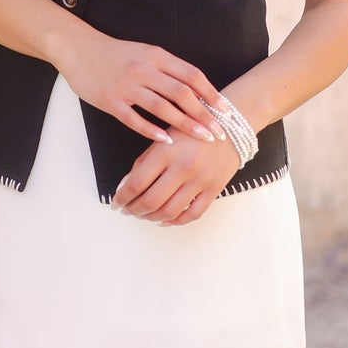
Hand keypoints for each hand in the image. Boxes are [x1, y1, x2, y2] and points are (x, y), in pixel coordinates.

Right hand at [52, 27, 227, 146]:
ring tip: (202, 138)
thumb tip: (195, 90)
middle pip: (181, 94)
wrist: (78, 48)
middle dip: (204, 114)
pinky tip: (167, 142)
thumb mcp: (145, 52)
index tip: (226, 110)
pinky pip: (134, 119)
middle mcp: (144, 69)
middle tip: (219, 132)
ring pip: (162, 108)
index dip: (211, 93)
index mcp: (156, 56)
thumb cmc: (115, 53)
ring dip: (185, 125)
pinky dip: (152, 131)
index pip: (191, 75)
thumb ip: (167, 69)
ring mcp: (126, 86)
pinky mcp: (110, 100)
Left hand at [112, 129, 241, 225]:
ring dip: (151, 217)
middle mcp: (183, 167)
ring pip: (169, 211)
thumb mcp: (165, 137)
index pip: (136, 183)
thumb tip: (126, 186)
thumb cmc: (193, 130)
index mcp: (166, 151)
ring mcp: (200, 180)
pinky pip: (192, 214)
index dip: (122, 197)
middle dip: (134, 210)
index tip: (115, 203)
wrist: (231, 126)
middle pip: (151, 201)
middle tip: (127, 211)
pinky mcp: (214, 189)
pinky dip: (175, 221)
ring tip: (143, 215)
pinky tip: (164, 219)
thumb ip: (144, 161)